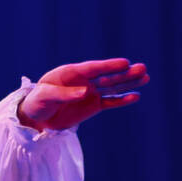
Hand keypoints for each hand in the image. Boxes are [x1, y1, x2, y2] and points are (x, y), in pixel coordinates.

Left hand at [18, 58, 148, 131]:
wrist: (36, 117)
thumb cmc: (37, 102)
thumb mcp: (46, 96)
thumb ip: (64, 94)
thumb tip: (85, 92)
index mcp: (71, 73)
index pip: (93, 68)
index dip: (108, 66)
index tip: (124, 63)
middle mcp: (84, 81)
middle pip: (107, 76)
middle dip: (124, 73)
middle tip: (142, 68)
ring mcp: (90, 93)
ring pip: (112, 87)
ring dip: (128, 83)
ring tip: (145, 77)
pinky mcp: (92, 106)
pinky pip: (109, 102)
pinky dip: (121, 100)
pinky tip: (135, 96)